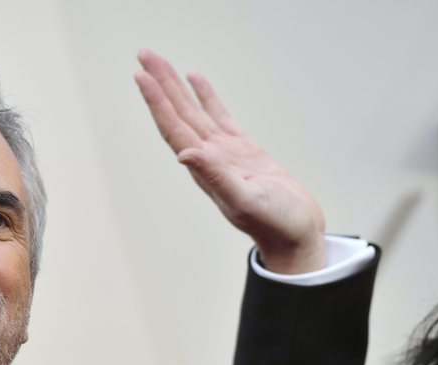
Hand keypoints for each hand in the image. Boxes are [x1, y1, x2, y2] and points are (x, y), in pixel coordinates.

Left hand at [135, 49, 324, 273]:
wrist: (296, 236)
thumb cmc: (275, 225)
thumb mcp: (246, 200)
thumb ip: (216, 178)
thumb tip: (186, 155)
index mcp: (205, 169)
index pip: (174, 129)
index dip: (157, 102)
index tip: (142, 76)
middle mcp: (208, 159)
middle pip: (178, 114)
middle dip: (160, 85)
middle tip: (144, 54)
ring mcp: (224, 154)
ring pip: (194, 112)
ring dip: (176, 88)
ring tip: (160, 62)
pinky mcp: (243, 151)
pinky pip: (219, 117)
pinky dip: (206, 97)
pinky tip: (195, 81)